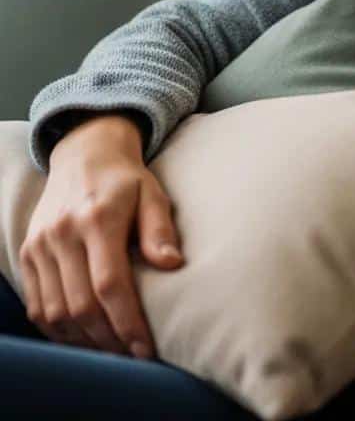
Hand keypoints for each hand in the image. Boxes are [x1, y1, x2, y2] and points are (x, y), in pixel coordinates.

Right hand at [18, 115, 184, 358]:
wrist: (85, 154)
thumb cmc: (127, 179)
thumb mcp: (152, 193)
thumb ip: (160, 228)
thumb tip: (173, 264)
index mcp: (98, 218)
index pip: (109, 283)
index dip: (127, 321)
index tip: (145, 346)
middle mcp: (63, 233)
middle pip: (80, 304)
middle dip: (108, 337)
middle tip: (131, 354)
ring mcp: (40, 245)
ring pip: (55, 310)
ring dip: (83, 338)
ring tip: (111, 349)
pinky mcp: (28, 252)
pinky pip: (37, 304)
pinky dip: (58, 327)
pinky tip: (83, 335)